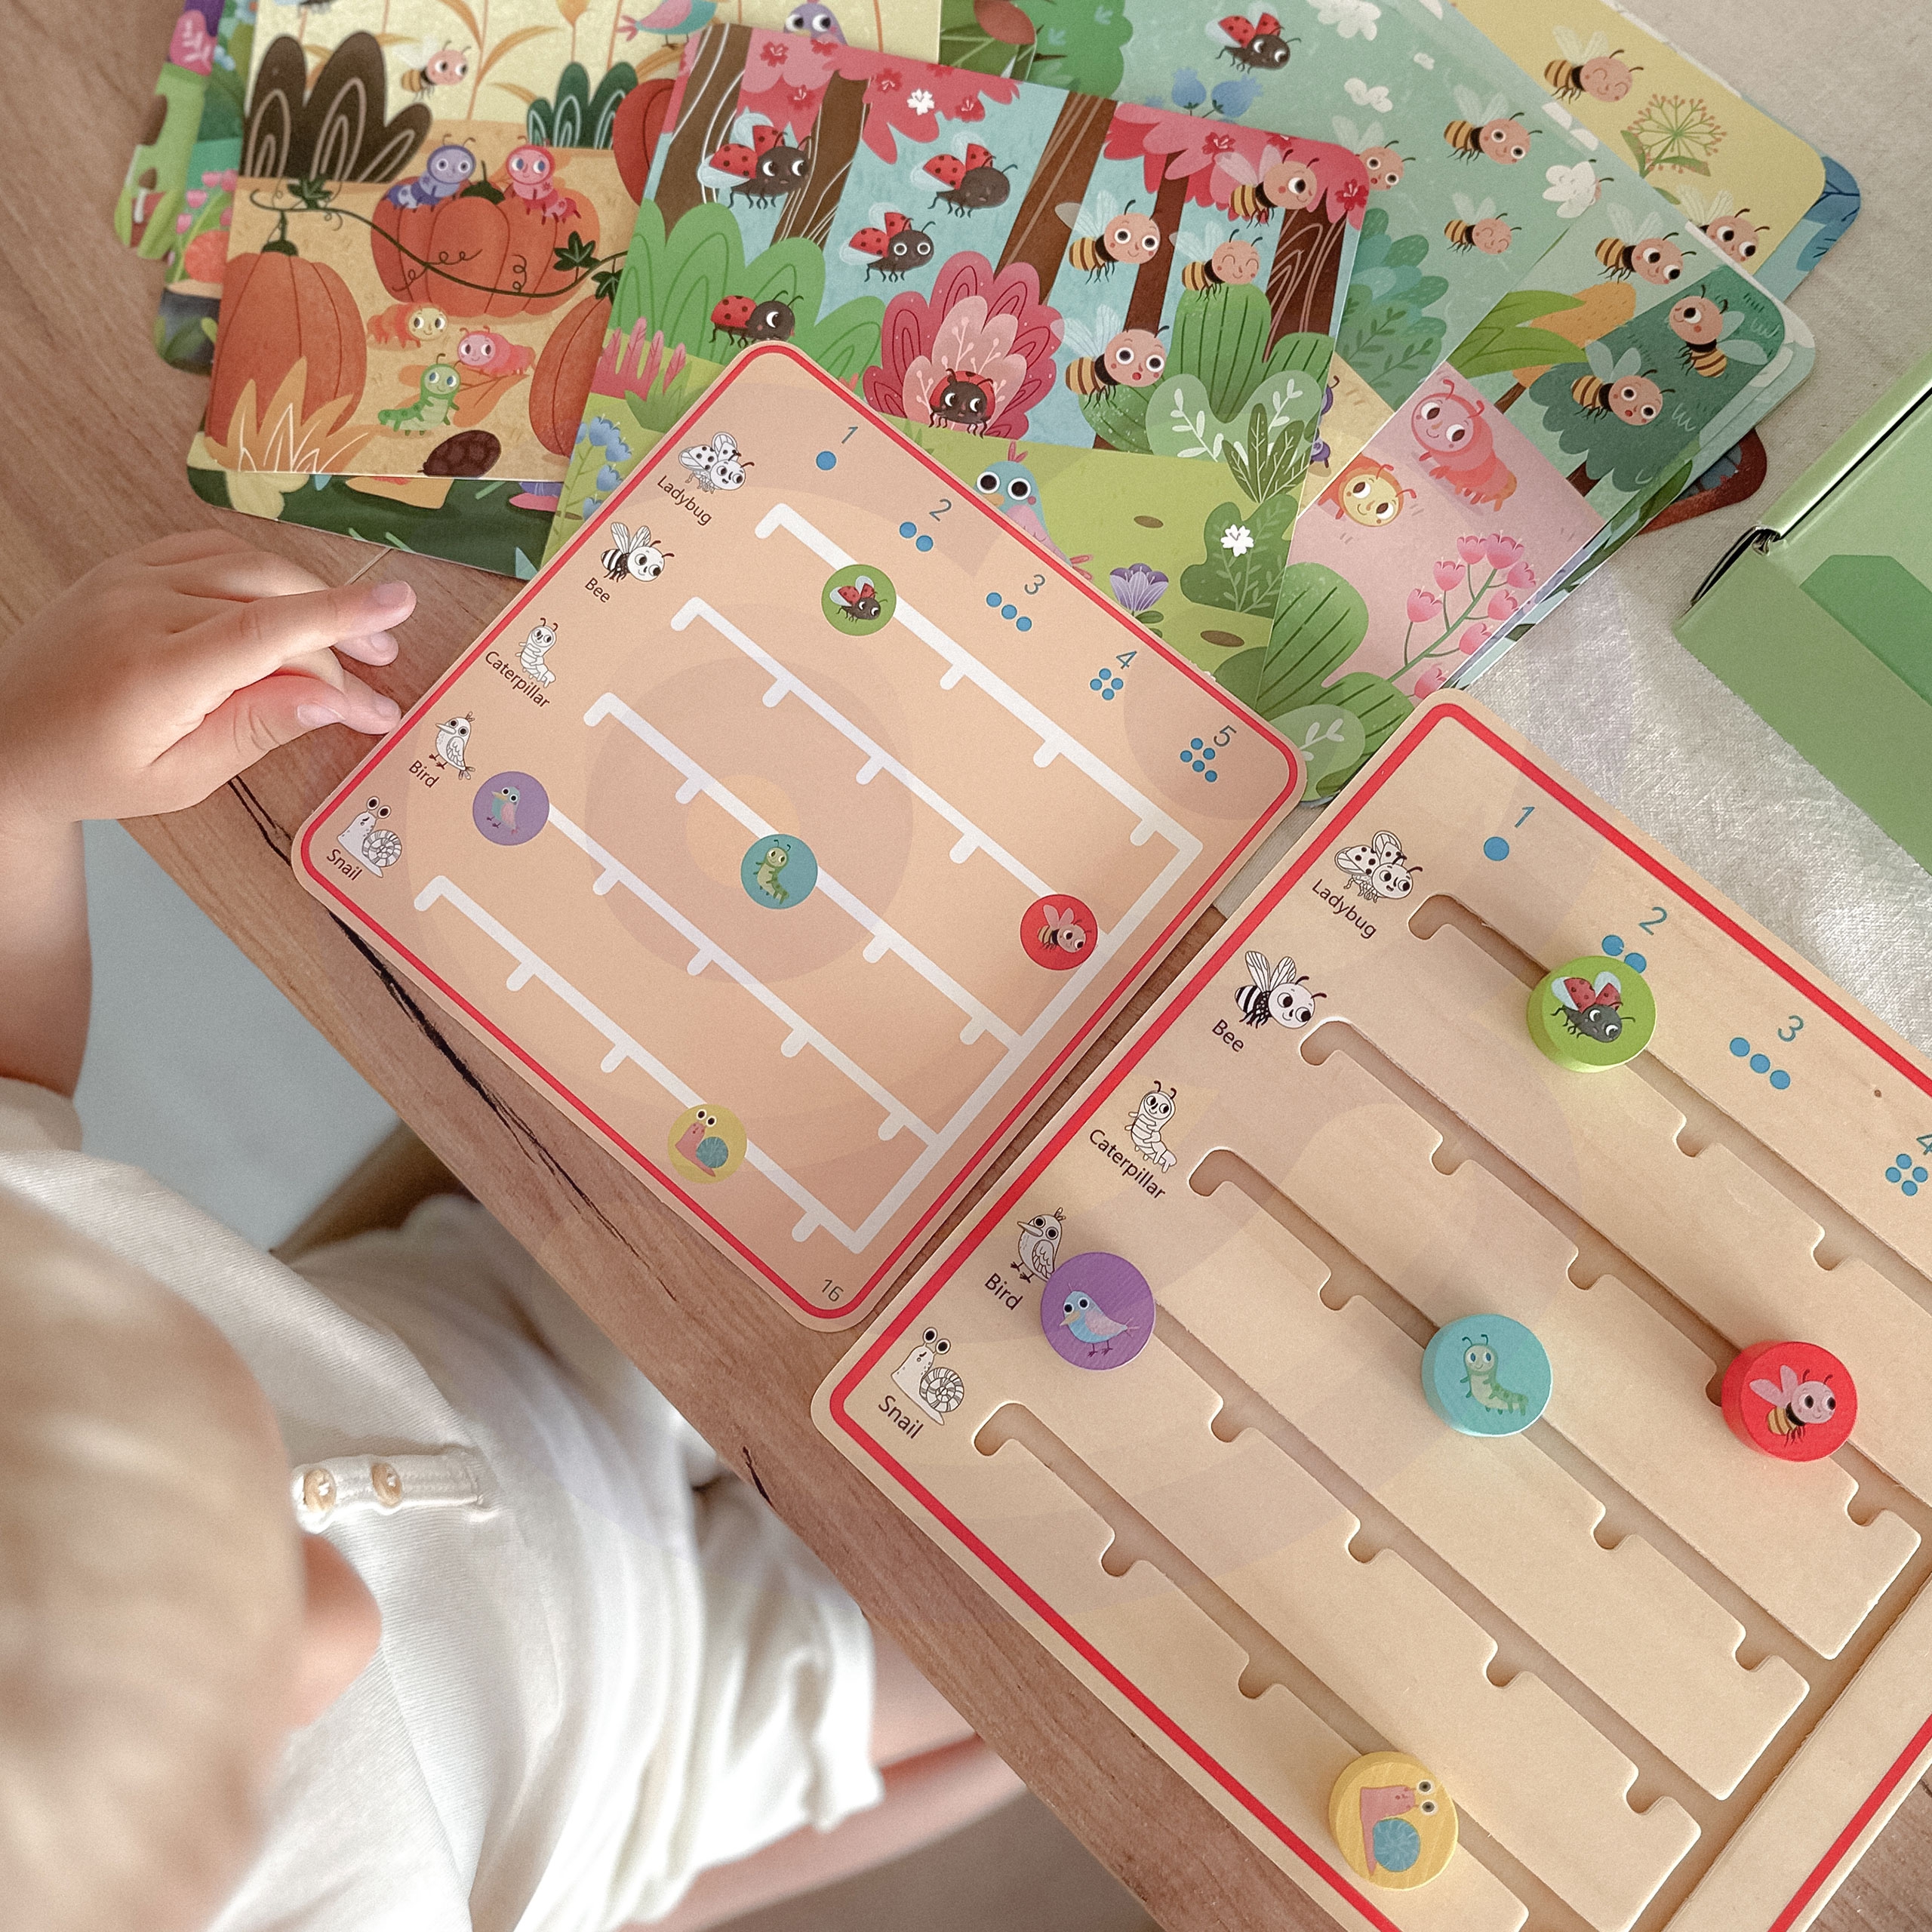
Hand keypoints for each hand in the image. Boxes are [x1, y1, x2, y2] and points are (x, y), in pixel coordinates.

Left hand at [0, 529, 411, 831]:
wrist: (4, 739)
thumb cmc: (91, 771)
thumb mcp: (182, 776)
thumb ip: (259, 730)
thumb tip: (337, 702)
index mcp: (154, 674)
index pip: (269, 631)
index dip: (342, 615)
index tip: (399, 604)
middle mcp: (140, 610)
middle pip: (271, 599)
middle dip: (337, 629)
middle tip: (381, 668)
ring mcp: (128, 579)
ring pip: (249, 567)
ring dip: (307, 597)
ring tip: (344, 641)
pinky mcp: (125, 566)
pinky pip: (212, 550)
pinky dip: (261, 574)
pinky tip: (285, 606)